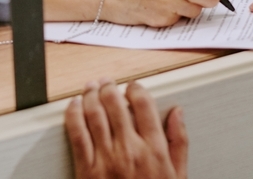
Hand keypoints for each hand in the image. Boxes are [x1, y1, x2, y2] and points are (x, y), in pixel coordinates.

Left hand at [65, 79, 187, 178]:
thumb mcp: (178, 178)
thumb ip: (179, 142)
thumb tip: (177, 114)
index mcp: (154, 150)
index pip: (143, 103)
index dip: (135, 88)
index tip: (132, 87)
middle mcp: (129, 150)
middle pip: (115, 102)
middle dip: (110, 86)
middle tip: (107, 83)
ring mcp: (106, 158)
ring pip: (94, 112)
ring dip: (91, 93)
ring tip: (91, 88)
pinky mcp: (86, 169)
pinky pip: (77, 132)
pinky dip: (73, 113)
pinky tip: (75, 105)